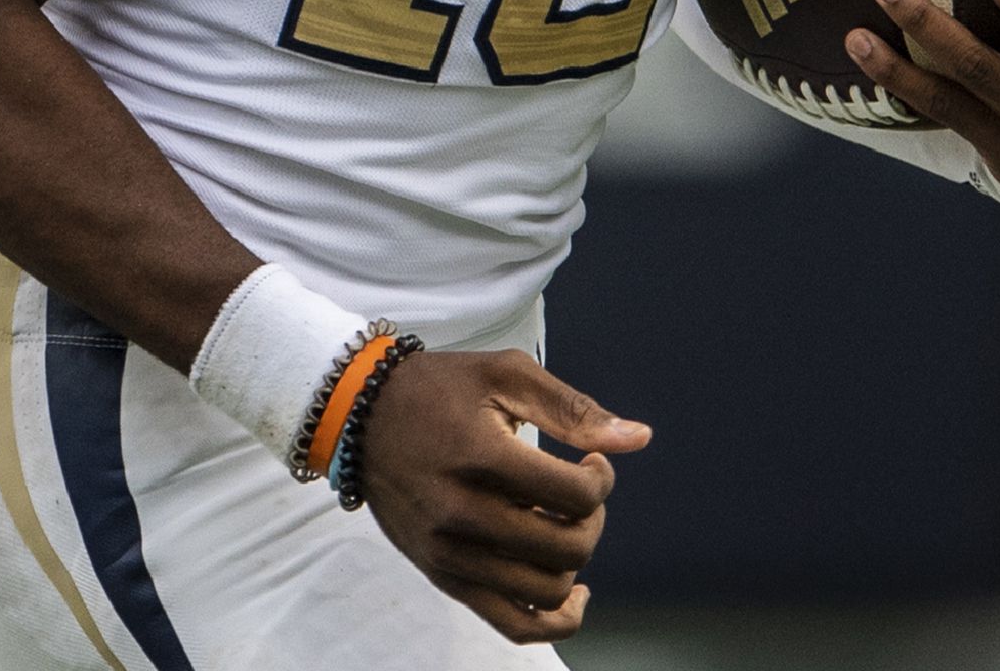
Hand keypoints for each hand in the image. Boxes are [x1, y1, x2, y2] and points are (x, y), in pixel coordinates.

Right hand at [351, 348, 650, 644]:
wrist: (360, 417)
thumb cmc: (440, 389)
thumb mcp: (506, 376)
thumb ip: (574, 410)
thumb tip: (639, 438)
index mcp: (480, 457)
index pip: (574, 496)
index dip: (601, 480)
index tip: (591, 463)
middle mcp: (461, 514)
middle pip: (566, 547)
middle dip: (592, 519)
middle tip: (579, 494)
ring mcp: (450, 553)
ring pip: (546, 591)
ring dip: (574, 560)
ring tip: (562, 526)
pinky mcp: (443, 576)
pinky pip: (512, 625)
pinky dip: (555, 620)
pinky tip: (572, 591)